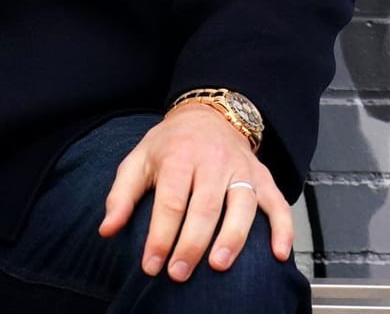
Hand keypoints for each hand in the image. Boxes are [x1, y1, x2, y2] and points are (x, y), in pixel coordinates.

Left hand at [98, 104, 292, 281]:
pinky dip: (283, 229)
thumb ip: (121, 195)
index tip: (151, 264)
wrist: (207, 115)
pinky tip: (279, 254)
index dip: (160, 235)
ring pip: (242, 206)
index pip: (170, 201)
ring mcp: (241, 169)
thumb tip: (106, 229)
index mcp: (178, 157)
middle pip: (205, 207)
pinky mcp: (264, 176)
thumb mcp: (138, 160)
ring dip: (232, 238)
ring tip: (218, 266)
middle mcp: (212, 161)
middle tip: (179, 274)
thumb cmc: (169, 145)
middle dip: (191, 244)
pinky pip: (279, 203)